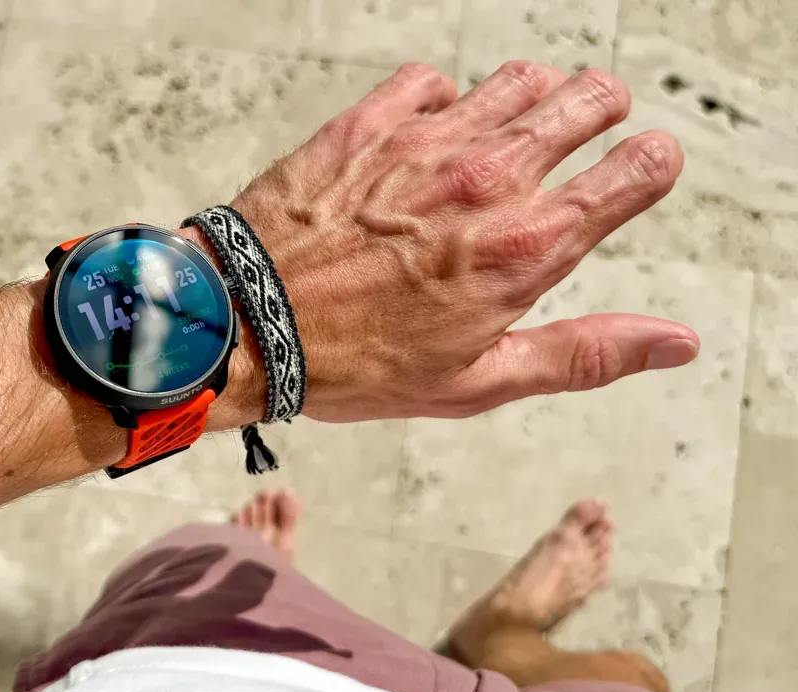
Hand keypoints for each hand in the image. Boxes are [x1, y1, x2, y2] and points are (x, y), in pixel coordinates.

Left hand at [229, 61, 696, 422]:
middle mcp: (486, 181)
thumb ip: (584, 354)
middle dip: (602, 110)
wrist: (245, 324)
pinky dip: (444, 98)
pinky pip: (431, 80)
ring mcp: (426, 142)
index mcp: (524, 249)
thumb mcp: (477, 381)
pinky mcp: (370, 122)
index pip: (636, 171)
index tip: (640, 170)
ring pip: (518, 79)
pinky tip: (431, 129)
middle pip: (588, 100)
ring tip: (518, 126)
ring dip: (534, 95)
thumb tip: (675, 342)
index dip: (649, 165)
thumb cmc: (353, 365)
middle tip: (590, 128)